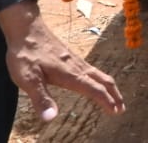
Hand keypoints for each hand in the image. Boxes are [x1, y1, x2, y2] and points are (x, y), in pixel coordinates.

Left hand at [0, 3, 124, 121]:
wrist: (27, 29)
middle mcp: (78, 67)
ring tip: (113, 99)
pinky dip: (101, 80)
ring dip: (109, 88)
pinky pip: (93, 70)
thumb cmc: (26, 54)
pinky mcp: (72, 58)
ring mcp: (76, 61)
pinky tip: (95, 83)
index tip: (116, 112)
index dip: (107, 101)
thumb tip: (51, 118)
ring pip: (99, 74)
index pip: (94, 89)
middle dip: (115, 95)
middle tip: (122, 108)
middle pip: (103, 80)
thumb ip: (41, 98)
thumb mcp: (27, 79)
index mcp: (70, 75)